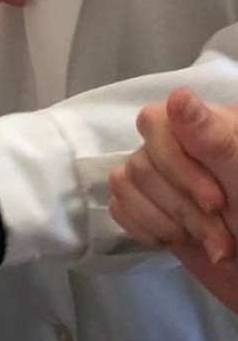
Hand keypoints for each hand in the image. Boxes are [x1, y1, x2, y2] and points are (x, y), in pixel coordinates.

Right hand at [110, 87, 237, 309]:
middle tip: (221, 237)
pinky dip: (146, 228)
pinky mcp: (147, 203)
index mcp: (210, 126)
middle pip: (141, 162)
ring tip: (210, 244)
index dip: (176, 165)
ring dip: (168, 222)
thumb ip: (215, 140)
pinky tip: (178, 240)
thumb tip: (178, 96)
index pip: (156, 122)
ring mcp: (161, 174)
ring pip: (125, 184)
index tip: (216, 203)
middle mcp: (180, 144)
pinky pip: (118, 206)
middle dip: (182, 208)